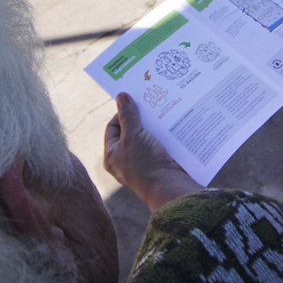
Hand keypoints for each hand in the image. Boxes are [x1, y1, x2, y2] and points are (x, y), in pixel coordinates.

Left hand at [104, 92, 201, 212]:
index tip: (136, 104)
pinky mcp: (158, 163)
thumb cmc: (145, 164)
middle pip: (131, 130)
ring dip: (154, 125)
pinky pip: (159, 143)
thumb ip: (127, 115)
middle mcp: (125, 159)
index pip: (113, 127)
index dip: (122, 113)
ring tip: (162, 113)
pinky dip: (164, 134)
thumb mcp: (132, 136)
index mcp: (112, 155)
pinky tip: (171, 125)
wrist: (169, 187)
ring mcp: (142, 162)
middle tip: (150, 105)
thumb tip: (121, 95)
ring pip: (147, 136)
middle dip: (141, 118)